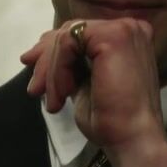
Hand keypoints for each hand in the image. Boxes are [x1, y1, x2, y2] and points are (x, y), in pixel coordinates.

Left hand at [21, 19, 166, 166]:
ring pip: (67, 36)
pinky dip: (58, 69)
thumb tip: (37, 53)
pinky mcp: (113, 36)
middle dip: (46, 59)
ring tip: (54, 101)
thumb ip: (71, 63)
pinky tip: (63, 95)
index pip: (80, 33)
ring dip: (52, 71)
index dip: (53, 50)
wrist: (131, 138)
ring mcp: (122, 29)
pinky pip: (68, 42)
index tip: (36, 76)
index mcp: (125, 38)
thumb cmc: (111, 120)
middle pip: (71, 30)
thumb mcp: (84, 83)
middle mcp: (128, 27)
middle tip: (34, 89)